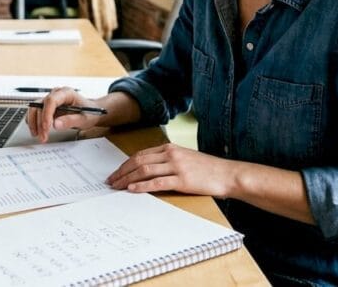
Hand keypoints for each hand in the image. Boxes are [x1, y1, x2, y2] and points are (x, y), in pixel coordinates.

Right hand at [26, 87, 102, 142]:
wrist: (91, 112)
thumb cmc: (89, 113)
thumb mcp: (83, 119)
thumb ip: (70, 121)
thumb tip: (55, 124)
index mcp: (66, 93)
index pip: (51, 100)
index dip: (46, 114)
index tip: (46, 127)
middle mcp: (56, 94)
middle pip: (41, 105)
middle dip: (40, 123)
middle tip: (43, 137)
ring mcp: (50, 100)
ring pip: (35, 109)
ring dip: (34, 123)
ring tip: (40, 136)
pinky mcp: (46, 107)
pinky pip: (35, 113)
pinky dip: (34, 122)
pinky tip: (37, 132)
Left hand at [107, 143, 235, 197]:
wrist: (226, 174)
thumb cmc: (207, 169)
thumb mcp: (185, 158)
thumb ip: (167, 161)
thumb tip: (147, 169)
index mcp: (170, 148)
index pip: (140, 154)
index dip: (125, 164)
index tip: (116, 173)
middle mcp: (171, 154)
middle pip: (138, 161)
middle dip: (122, 172)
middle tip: (111, 181)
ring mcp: (176, 166)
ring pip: (144, 170)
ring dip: (127, 179)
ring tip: (117, 187)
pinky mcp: (182, 180)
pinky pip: (157, 182)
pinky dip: (142, 186)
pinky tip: (132, 190)